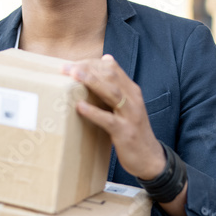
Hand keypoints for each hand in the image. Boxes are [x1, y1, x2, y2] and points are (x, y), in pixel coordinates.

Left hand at [62, 55, 165, 179]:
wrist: (150, 157)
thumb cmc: (133, 130)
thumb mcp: (127, 105)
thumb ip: (117, 85)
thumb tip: (106, 58)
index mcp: (132, 91)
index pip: (113, 68)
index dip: (92, 63)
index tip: (72, 64)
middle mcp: (133, 99)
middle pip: (111, 76)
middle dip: (88, 68)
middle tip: (65, 67)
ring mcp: (131, 116)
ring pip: (112, 92)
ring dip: (91, 82)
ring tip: (73, 76)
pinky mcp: (125, 133)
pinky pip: (108, 120)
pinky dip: (93, 112)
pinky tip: (79, 106)